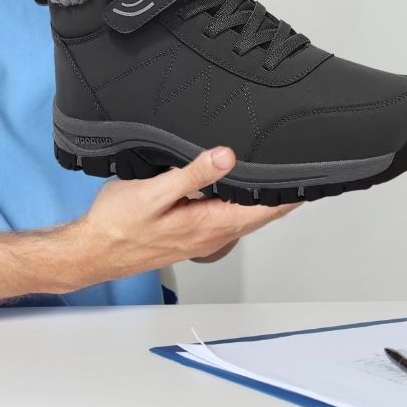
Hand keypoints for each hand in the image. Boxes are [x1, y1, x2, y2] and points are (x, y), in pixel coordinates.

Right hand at [65, 147, 302, 287]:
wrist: (94, 250)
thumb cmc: (118, 224)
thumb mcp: (153, 193)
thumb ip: (191, 175)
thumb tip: (227, 156)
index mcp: (209, 224)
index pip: (264, 211)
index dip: (290, 196)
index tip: (311, 178)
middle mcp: (211, 235)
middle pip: (259, 215)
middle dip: (282, 195)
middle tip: (302, 170)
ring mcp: (202, 237)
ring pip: (244, 216)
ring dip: (262, 200)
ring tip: (277, 175)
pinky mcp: (190, 234)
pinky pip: (226, 217)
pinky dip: (240, 203)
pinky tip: (236, 188)